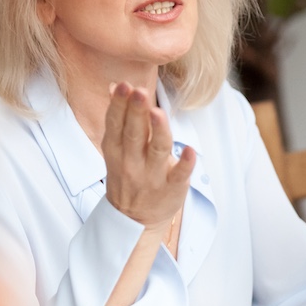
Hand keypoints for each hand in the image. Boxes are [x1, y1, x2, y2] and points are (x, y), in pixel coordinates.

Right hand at [101, 82, 194, 230]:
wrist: (134, 220)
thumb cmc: (128, 175)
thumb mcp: (116, 149)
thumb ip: (119, 118)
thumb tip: (115, 85)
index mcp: (116, 150)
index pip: (116, 124)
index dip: (119, 105)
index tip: (124, 86)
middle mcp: (132, 162)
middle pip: (134, 134)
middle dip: (135, 112)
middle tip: (139, 91)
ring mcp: (152, 177)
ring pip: (156, 151)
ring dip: (158, 131)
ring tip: (157, 113)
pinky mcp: (172, 189)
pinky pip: (179, 175)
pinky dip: (184, 164)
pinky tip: (190, 151)